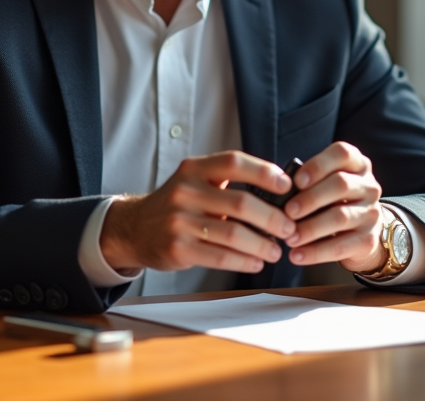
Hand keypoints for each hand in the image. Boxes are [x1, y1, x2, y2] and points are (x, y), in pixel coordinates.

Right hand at [100, 151, 296, 273]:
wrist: (135, 228)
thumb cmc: (177, 204)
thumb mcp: (194, 181)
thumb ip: (227, 183)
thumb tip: (278, 193)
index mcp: (194, 169)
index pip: (234, 162)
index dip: (264, 172)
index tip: (287, 185)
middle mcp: (185, 191)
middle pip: (241, 203)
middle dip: (273, 218)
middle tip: (289, 228)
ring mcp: (180, 221)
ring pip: (234, 234)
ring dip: (263, 245)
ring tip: (276, 250)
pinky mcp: (178, 248)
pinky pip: (221, 257)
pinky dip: (245, 261)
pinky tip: (256, 261)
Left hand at [282, 142, 386, 272]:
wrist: (359, 232)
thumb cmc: (332, 201)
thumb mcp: (325, 184)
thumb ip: (308, 183)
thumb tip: (279, 192)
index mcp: (356, 164)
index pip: (342, 154)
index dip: (318, 165)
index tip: (297, 181)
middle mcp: (368, 186)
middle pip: (341, 185)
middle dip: (310, 198)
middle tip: (288, 211)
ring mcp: (372, 213)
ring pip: (340, 217)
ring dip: (310, 228)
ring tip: (288, 237)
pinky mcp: (368, 240)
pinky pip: (340, 246)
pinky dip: (315, 252)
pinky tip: (297, 255)